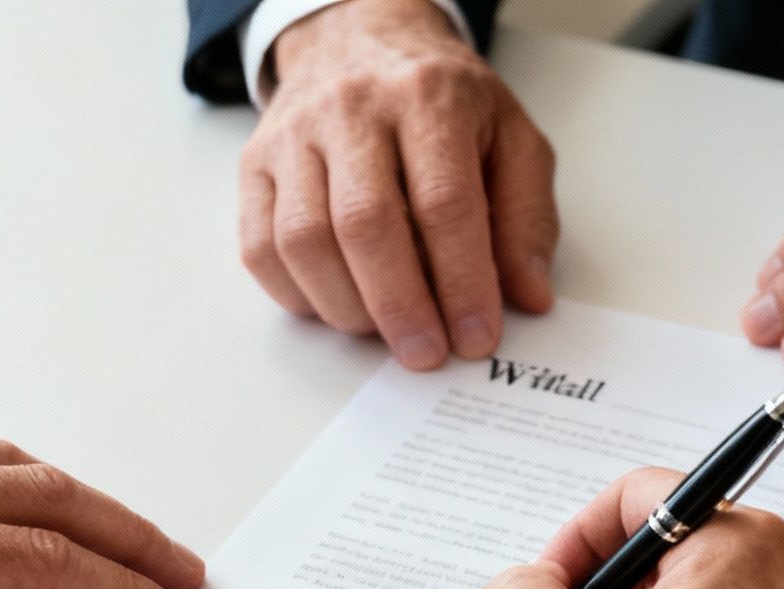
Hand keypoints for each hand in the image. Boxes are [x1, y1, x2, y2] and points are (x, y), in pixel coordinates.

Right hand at [239, 0, 558, 370]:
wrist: (359, 40)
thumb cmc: (442, 102)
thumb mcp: (510, 139)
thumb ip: (526, 219)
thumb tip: (528, 295)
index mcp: (428, 99)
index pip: (443, 203)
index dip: (462, 282)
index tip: (477, 335)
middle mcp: (352, 110)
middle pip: (366, 224)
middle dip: (400, 306)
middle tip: (426, 353)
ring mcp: (294, 136)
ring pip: (304, 241)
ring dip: (347, 308)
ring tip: (384, 333)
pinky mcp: (256, 164)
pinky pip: (260, 247)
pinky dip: (297, 296)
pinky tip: (337, 307)